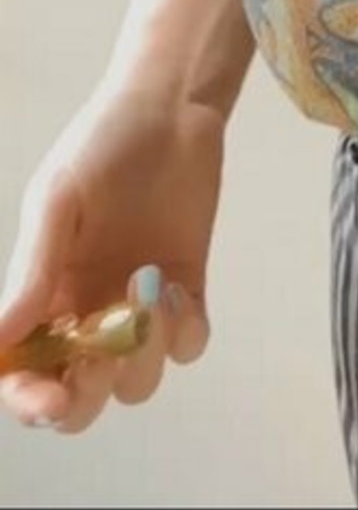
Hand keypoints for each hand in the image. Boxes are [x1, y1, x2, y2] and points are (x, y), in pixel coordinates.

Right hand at [0, 83, 224, 432]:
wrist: (170, 109)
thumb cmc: (101, 144)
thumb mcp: (56, 202)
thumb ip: (32, 271)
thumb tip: (0, 341)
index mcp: (43, 295)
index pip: (25, 372)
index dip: (30, 400)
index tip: (50, 400)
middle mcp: (87, 311)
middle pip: (81, 399)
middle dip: (87, 396)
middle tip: (101, 360)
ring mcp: (138, 308)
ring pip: (137, 380)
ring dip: (142, 351)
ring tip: (148, 283)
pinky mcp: (187, 291)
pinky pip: (187, 345)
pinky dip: (183, 332)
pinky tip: (179, 285)